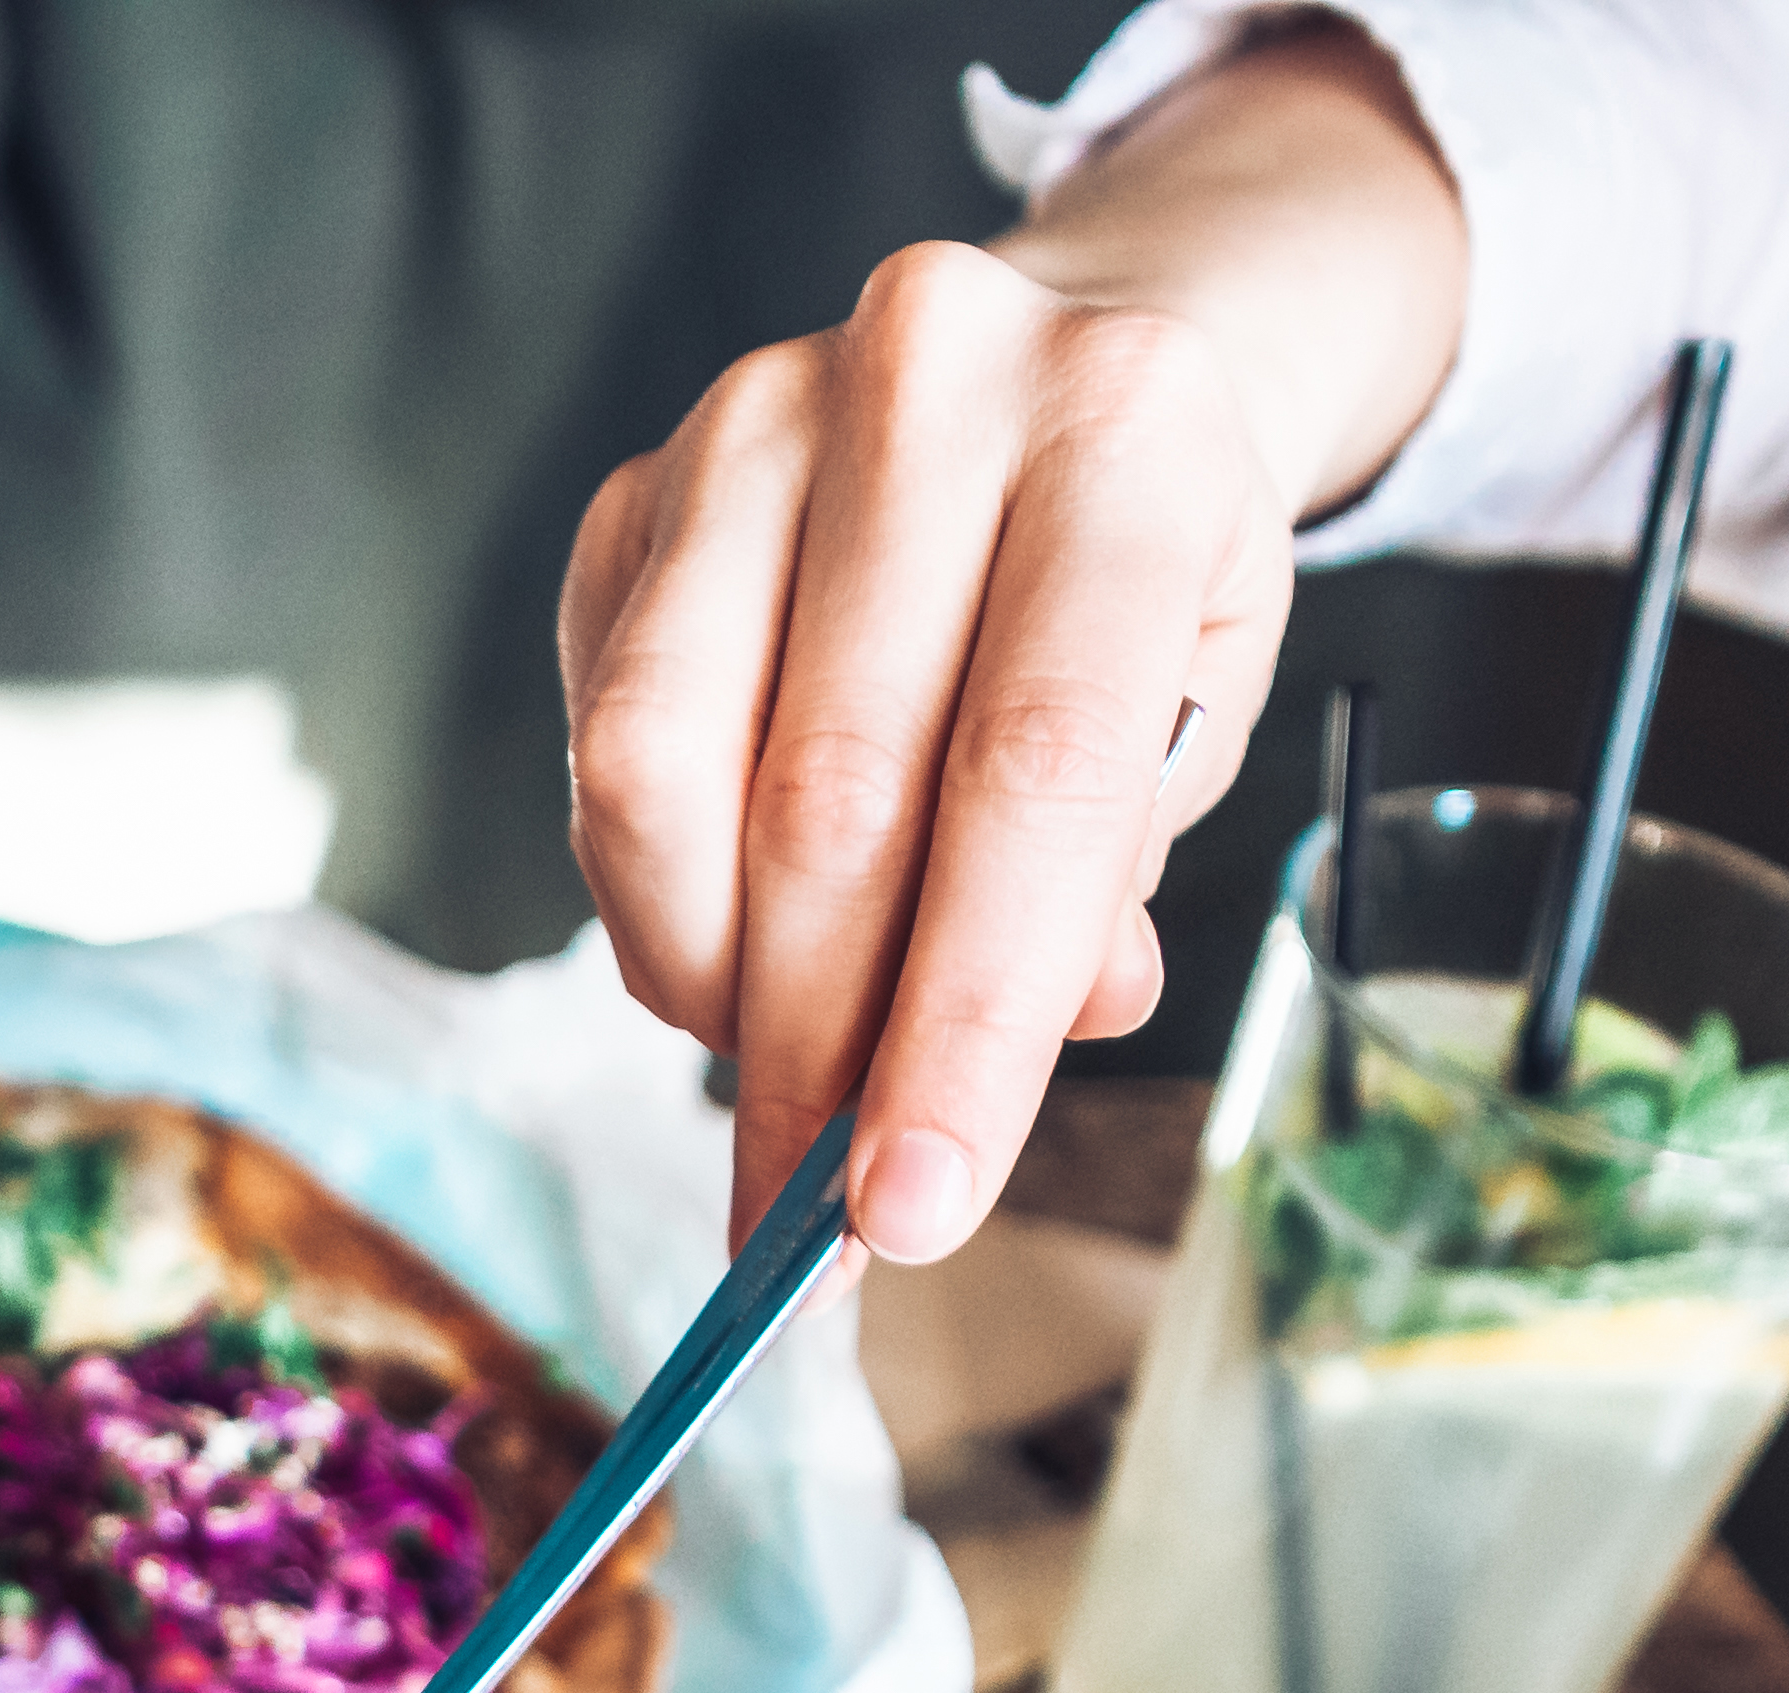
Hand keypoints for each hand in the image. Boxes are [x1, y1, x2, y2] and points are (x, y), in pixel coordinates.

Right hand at [560, 29, 1462, 1264]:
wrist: (1059, 375)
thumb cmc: (1128, 580)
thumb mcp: (1192, 709)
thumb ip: (1098, 883)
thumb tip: (973, 1082)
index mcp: (1125, 428)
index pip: (1033, 774)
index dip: (966, 1022)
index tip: (915, 1209)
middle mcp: (929, 383)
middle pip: (834, 797)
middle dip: (820, 1053)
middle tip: (816, 1221)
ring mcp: (750, 425)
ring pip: (664, 777)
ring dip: (709, 986)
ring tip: (774, 1079)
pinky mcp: (629, 496)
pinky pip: (595, 752)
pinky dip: (653, 905)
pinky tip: (727, 951)